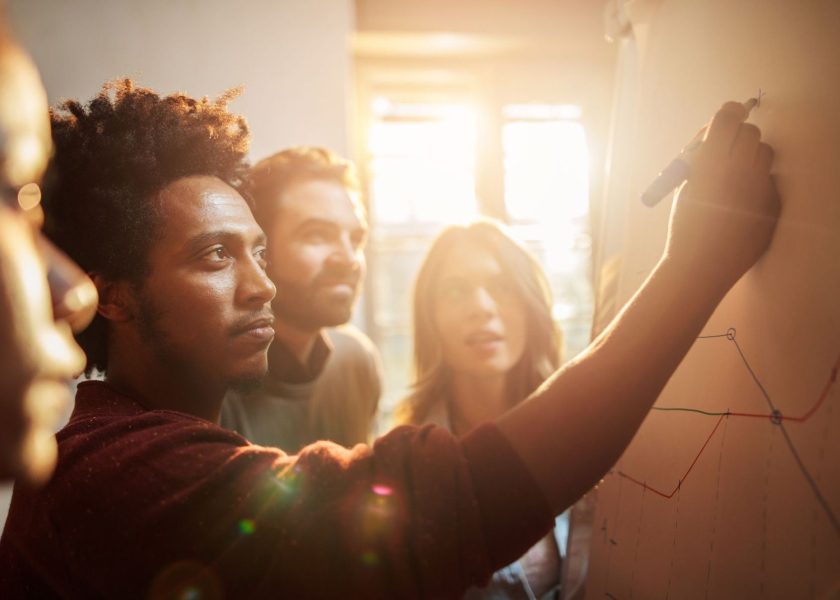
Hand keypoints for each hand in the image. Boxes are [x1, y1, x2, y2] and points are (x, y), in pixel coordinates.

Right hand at [665, 101, 780, 293]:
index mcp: (710, 162)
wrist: (702, 265)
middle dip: (738, 136)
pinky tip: (741, 205)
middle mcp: (739, 168)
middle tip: (726, 151)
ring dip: (751, 157)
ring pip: (765, 152)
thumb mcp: (685, 186)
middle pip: (750, 131)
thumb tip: (716, 136)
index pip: (727, 117)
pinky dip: (757, 186)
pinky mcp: (774, 201)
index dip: (727, 114)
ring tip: (734, 179)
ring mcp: (761, 185)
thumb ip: (700, 158)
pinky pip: (769, 180)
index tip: (727, 115)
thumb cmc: (686, 226)